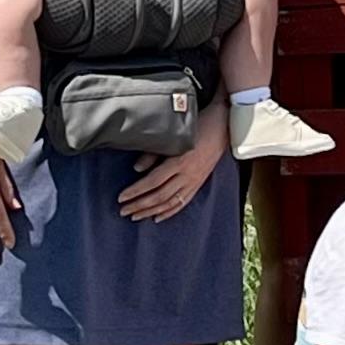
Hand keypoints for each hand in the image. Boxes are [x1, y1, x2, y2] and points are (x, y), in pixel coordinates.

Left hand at [120, 104, 225, 222]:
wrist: (222, 128)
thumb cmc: (197, 127)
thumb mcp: (175, 136)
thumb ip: (154, 153)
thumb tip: (137, 168)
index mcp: (179, 161)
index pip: (153, 181)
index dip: (136, 191)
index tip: (121, 197)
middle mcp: (187, 175)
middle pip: (159, 196)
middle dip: (140, 205)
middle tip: (123, 211)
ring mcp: (194, 181)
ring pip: (170, 202)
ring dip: (151, 211)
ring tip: (135, 216)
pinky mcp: (198, 184)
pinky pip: (182, 202)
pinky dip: (169, 212)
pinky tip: (157, 217)